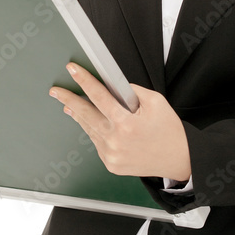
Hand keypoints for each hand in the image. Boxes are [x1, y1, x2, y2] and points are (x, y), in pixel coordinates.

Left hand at [49, 62, 191, 180]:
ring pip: (89, 129)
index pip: (99, 96)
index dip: (84, 81)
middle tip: (56, 91)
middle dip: (68, 99)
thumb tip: (112, 85)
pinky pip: (97, 142)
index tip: (73, 70)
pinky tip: (92, 122)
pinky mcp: (111, 164)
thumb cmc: (169, 130)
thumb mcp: (156, 102)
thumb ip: (132, 91)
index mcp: (126, 123)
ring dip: (79, 115)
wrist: (178, 159)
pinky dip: (94, 130)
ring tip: (69, 104)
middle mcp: (115, 140)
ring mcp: (111, 155)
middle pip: (85, 114)